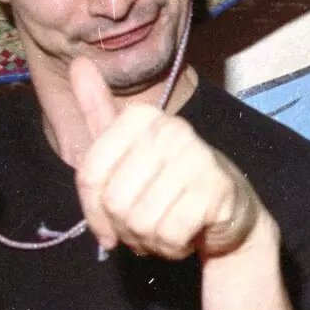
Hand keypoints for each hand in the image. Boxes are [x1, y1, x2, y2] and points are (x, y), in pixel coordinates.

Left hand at [70, 58, 261, 258]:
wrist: (231, 215)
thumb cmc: (171, 185)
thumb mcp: (128, 150)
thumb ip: (99, 112)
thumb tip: (78, 62)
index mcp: (141, 118)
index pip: (89, 175)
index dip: (93, 212)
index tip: (108, 223)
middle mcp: (170, 129)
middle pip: (114, 201)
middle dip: (125, 229)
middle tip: (145, 228)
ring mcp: (197, 157)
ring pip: (141, 221)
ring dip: (150, 240)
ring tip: (165, 231)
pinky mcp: (217, 189)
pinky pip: (170, 234)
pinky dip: (173, 247)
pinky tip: (187, 235)